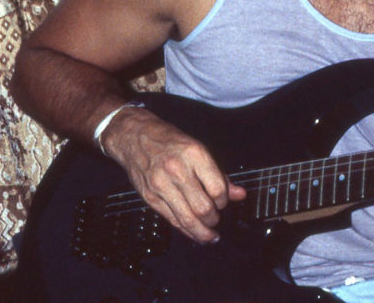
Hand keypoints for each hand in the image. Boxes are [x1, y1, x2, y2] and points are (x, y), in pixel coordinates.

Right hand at [100, 107, 245, 242]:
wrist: (134, 137)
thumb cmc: (169, 141)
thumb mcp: (199, 150)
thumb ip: (219, 175)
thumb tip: (239, 194)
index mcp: (194, 155)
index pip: (217, 188)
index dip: (224, 200)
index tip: (224, 202)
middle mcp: (177, 170)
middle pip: (202, 207)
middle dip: (213, 219)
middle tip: (216, 219)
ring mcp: (161, 185)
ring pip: (186, 219)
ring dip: (201, 232)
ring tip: (209, 235)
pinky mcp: (150, 197)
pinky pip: (171, 220)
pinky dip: (185, 230)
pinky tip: (193, 232)